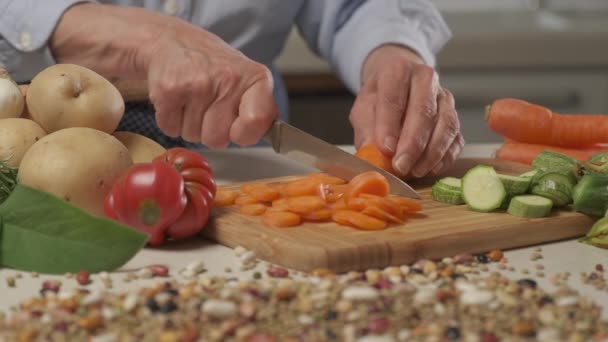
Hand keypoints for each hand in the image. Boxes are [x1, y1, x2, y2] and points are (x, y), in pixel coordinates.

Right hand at [50, 3, 277, 147]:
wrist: (173, 42)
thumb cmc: (215, 69)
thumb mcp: (247, 82)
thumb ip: (261, 110)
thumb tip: (273, 136)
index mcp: (255, 79)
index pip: (257, 122)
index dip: (245, 134)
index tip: (238, 129)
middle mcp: (228, 79)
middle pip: (217, 140)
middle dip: (210, 132)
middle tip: (208, 108)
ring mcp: (197, 84)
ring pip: (192, 136)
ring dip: (190, 125)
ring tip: (192, 100)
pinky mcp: (169, 90)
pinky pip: (170, 129)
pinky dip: (170, 119)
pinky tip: (177, 99)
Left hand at [350, 44, 463, 177]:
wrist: (397, 87)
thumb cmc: (379, 98)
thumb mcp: (363, 109)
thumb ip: (367, 129)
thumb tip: (375, 153)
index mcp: (398, 70)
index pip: (394, 97)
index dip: (389, 125)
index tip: (385, 148)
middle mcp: (426, 79)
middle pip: (424, 112)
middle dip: (413, 143)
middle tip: (400, 165)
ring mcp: (445, 98)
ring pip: (446, 125)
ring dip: (431, 153)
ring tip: (415, 171)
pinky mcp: (456, 117)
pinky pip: (456, 139)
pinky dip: (445, 157)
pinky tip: (430, 169)